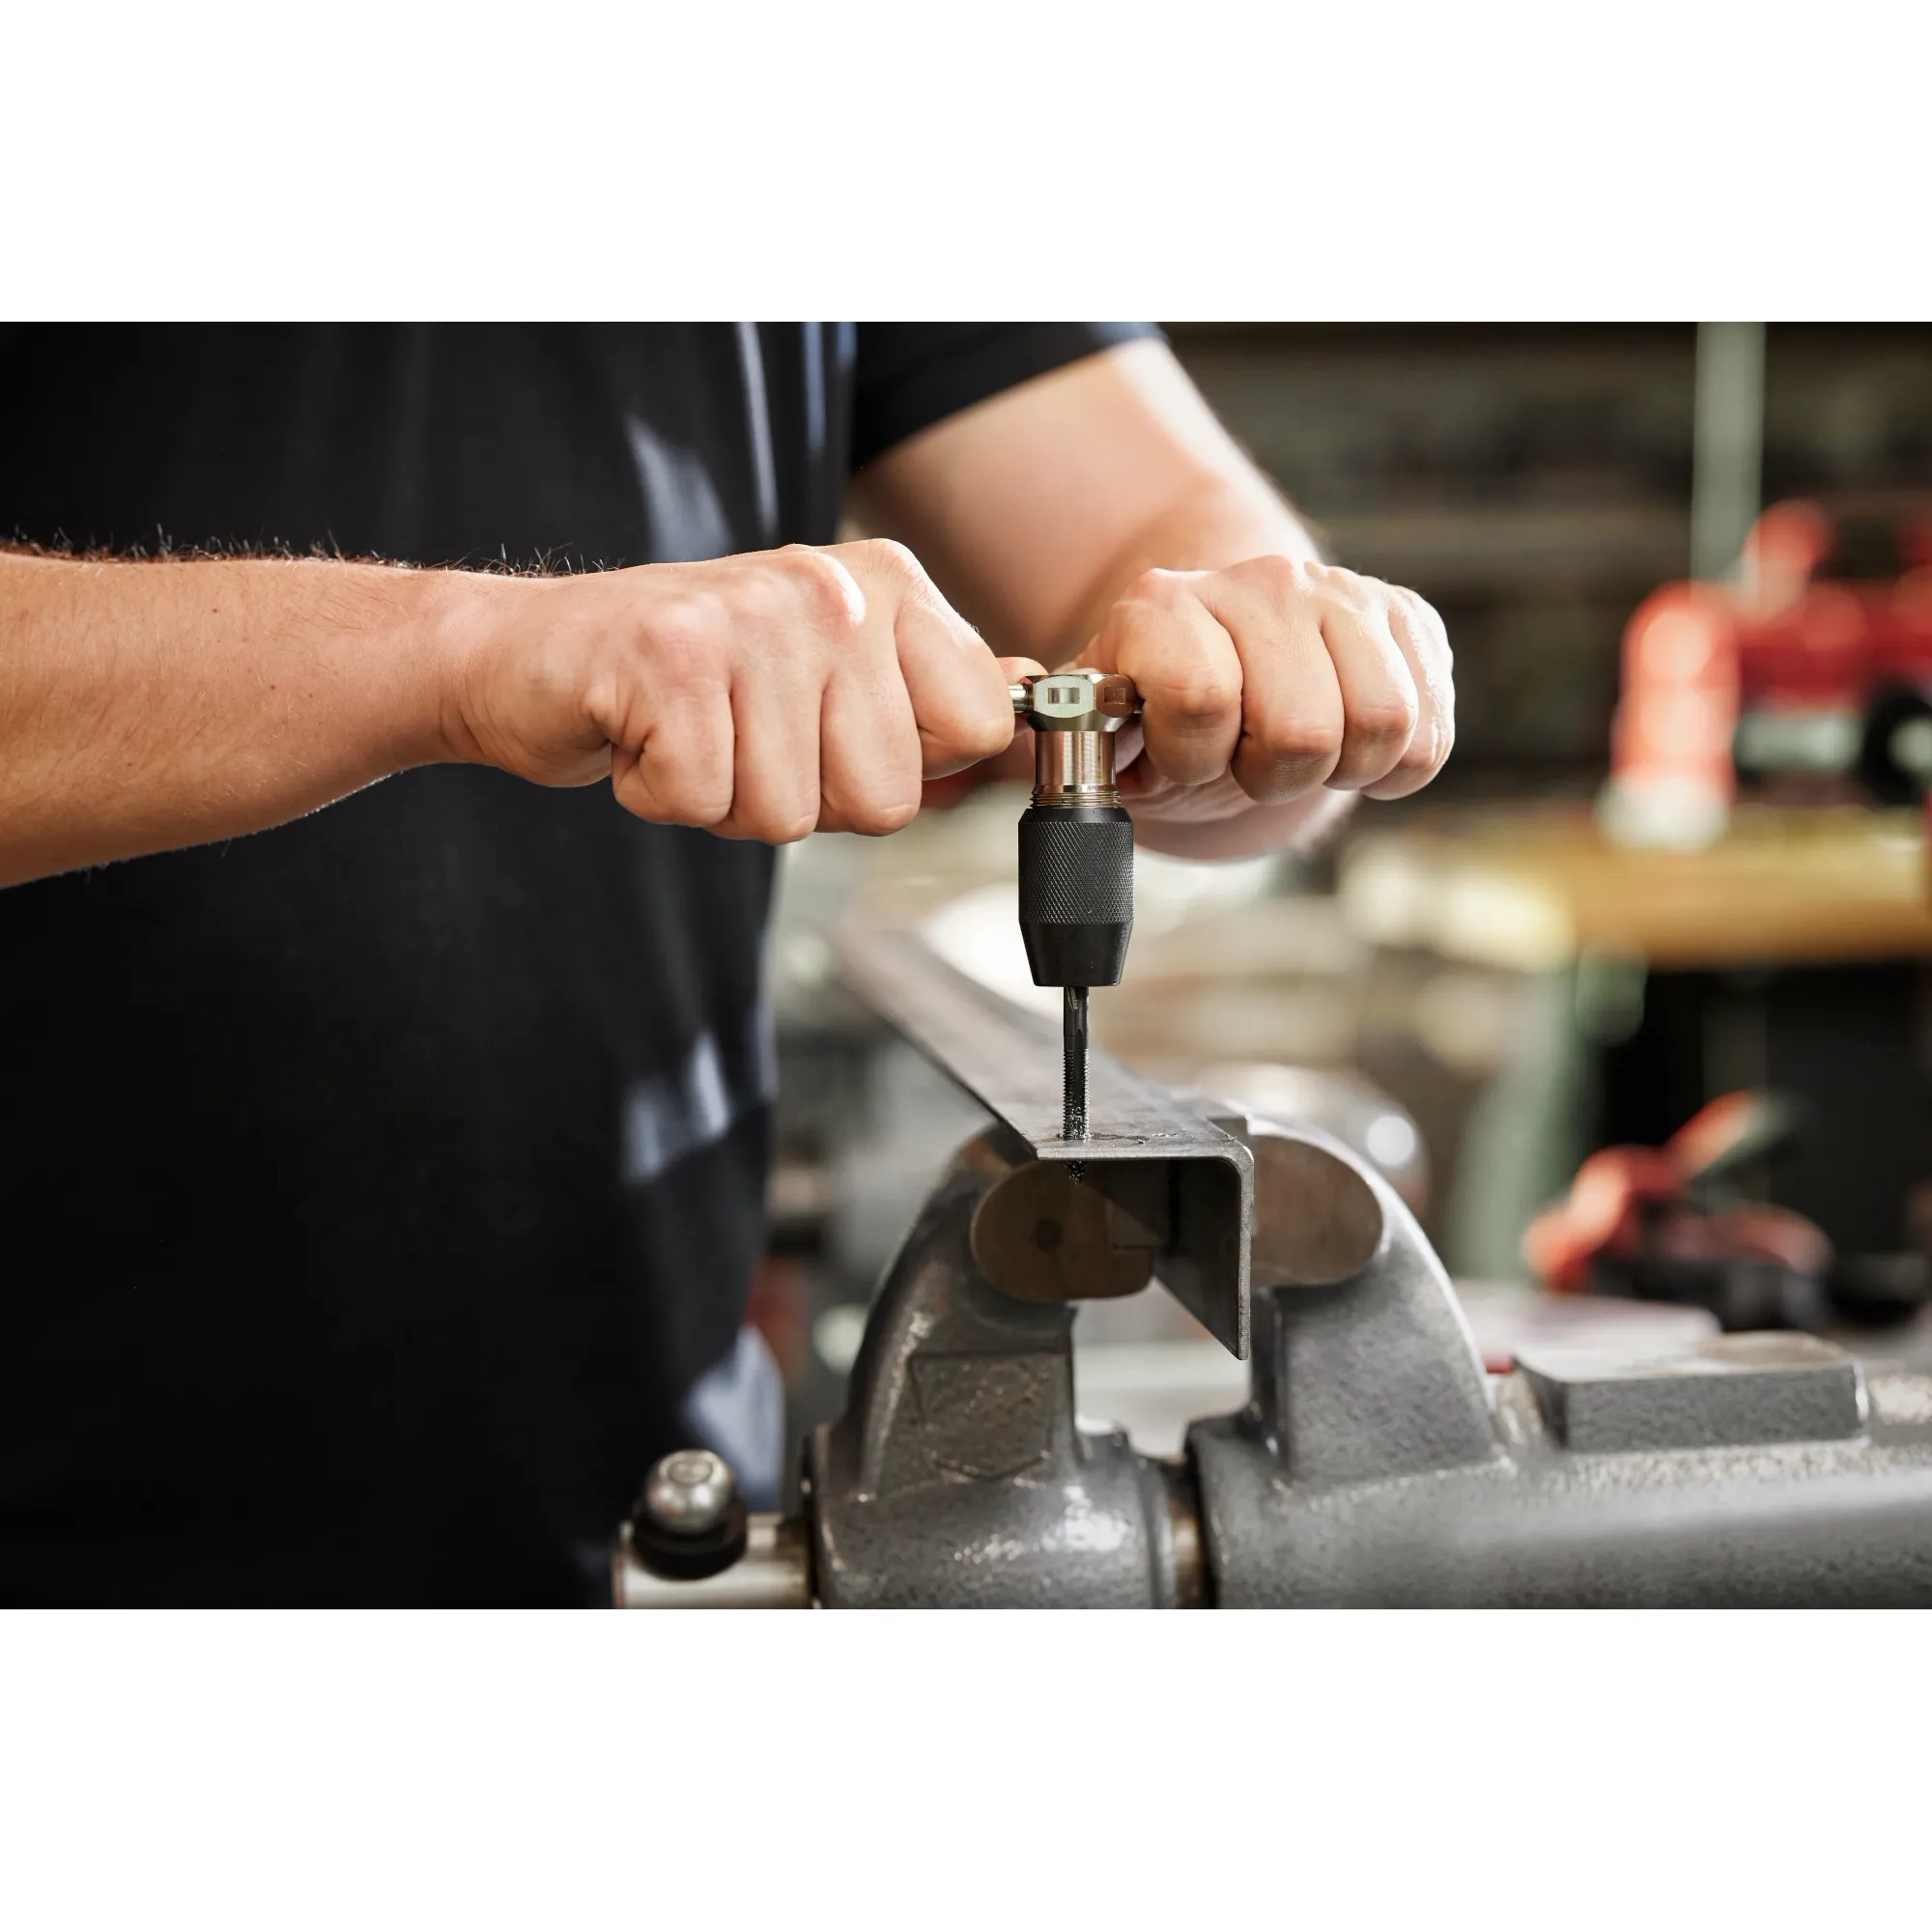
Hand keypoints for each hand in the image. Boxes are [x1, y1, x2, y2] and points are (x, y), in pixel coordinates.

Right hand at [448, 540, 1034, 841]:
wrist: (531, 655)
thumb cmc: (686, 679)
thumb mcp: (827, 672)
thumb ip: (926, 691)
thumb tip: (1028, 698)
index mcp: (888, 587)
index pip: (978, 730)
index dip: (908, 768)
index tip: (836, 738)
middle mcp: (833, 589)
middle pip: (888, 796)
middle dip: (808, 798)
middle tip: (743, 738)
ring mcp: (753, 618)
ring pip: (792, 813)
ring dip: (729, 800)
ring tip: (692, 733)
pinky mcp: (671, 661)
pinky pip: (706, 803)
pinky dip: (663, 796)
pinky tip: (645, 738)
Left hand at [1074, 555, 1452, 826]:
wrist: (1226, 683)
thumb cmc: (1153, 724)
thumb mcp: (1091, 737)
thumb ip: (1041, 738)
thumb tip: (998, 716)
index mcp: (1164, 606)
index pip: (1200, 695)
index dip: (1193, 756)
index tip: (1178, 758)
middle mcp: (1259, 582)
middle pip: (1302, 729)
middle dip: (1268, 775)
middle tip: (1243, 764)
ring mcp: (1342, 595)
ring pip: (1382, 725)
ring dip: (1335, 771)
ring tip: (1292, 755)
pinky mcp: (1408, 621)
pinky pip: (1430, 728)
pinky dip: (1394, 768)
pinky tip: (1349, 751)